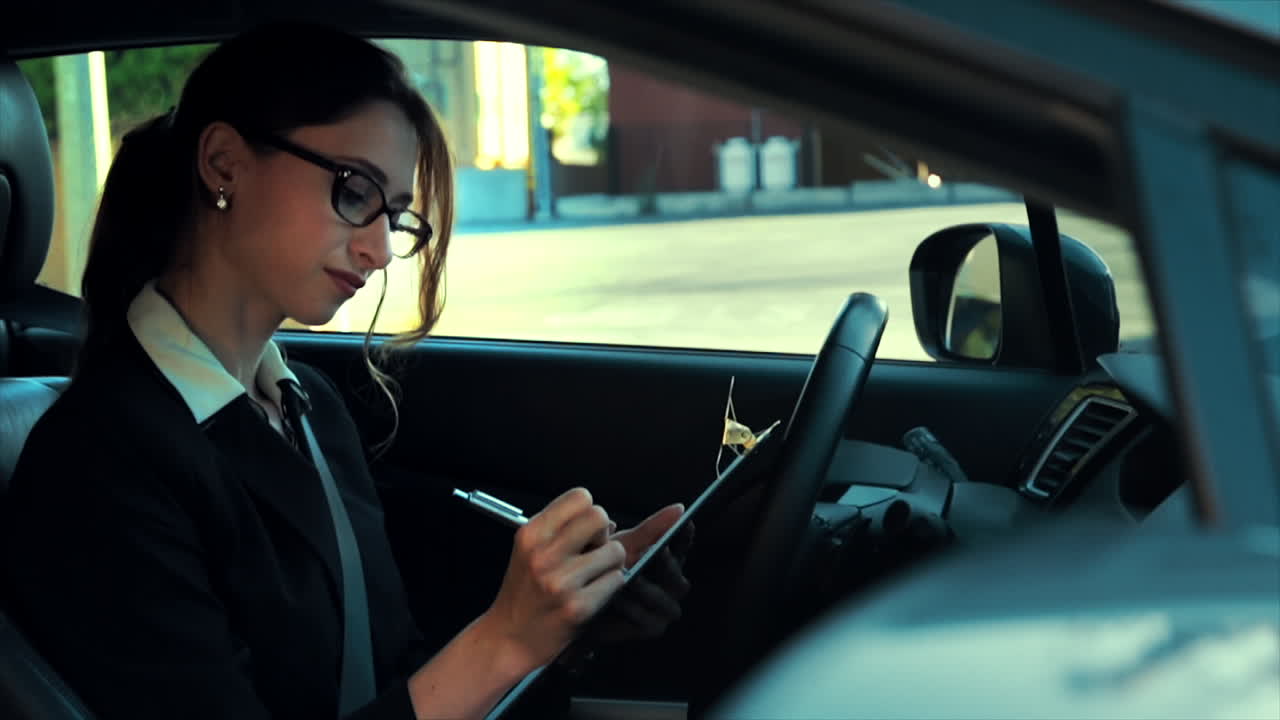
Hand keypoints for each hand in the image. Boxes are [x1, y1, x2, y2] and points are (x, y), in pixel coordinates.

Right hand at [483, 488, 626, 674]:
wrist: (509, 638)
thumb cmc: (523, 593)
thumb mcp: (529, 550)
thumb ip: (561, 529)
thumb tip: (607, 520)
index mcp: (530, 534)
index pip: (580, 496)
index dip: (588, 511)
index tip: (583, 531)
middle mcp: (543, 555)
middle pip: (600, 516)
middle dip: (604, 533)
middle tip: (593, 551)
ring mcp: (561, 582)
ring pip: (615, 550)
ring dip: (611, 562)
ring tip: (593, 574)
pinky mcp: (578, 607)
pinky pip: (616, 579)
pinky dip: (611, 584)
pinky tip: (594, 592)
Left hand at [584, 504, 693, 646]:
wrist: (579, 605)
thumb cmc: (602, 568)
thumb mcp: (624, 546)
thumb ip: (651, 530)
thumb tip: (680, 507)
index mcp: (668, 562)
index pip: (683, 548)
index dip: (686, 537)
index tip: (685, 523)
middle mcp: (672, 586)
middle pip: (678, 577)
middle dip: (667, 565)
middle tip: (657, 552)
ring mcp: (664, 610)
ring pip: (662, 598)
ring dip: (645, 587)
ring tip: (628, 576)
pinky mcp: (651, 628)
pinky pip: (646, 618)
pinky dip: (632, 607)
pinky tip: (617, 598)